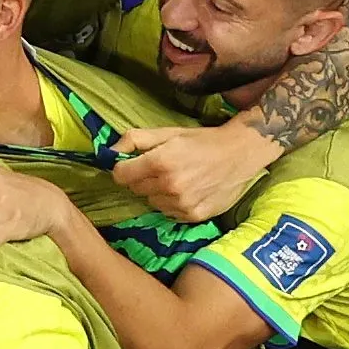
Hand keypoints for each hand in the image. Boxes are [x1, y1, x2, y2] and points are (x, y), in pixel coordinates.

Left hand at [110, 119, 277, 225]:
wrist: (240, 154)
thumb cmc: (202, 141)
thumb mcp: (168, 132)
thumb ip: (135, 139)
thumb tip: (108, 152)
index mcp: (160, 162)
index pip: (121, 175)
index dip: (124, 168)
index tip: (133, 164)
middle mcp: (169, 186)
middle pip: (135, 189)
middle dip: (142, 178)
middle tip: (162, 168)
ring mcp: (182, 204)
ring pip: (151, 202)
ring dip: (158, 192)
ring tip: (178, 179)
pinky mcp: (193, 216)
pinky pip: (169, 212)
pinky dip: (173, 203)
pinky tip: (188, 190)